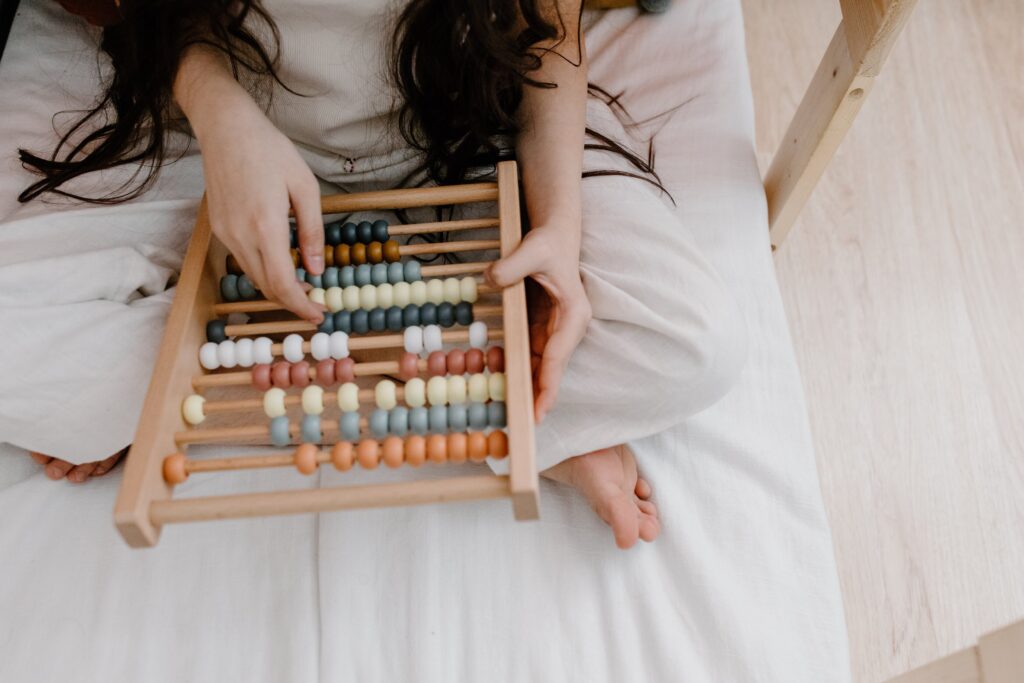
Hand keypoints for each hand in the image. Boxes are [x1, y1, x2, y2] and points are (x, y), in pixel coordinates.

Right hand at [178, 51, 324, 321]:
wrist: (226, 128)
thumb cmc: (270, 150)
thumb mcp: (305, 187)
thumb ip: (312, 231)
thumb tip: (316, 269)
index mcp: (266, 226)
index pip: (283, 284)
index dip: (301, 307)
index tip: (319, 315)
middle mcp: (241, 236)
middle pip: (266, 287)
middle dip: (292, 302)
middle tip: (316, 304)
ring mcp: (226, 234)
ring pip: (253, 277)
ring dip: (277, 288)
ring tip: (303, 285)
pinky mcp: (219, 229)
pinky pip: (243, 261)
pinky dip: (263, 271)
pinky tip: (281, 263)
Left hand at [486, 224, 590, 421]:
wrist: (555, 233)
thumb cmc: (548, 241)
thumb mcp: (532, 249)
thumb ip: (512, 266)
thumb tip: (490, 279)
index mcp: (573, 314)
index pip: (557, 356)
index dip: (547, 385)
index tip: (539, 410)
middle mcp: (568, 327)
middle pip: (551, 368)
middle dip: (538, 396)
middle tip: (522, 424)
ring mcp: (555, 329)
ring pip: (540, 365)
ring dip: (526, 386)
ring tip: (510, 412)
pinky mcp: (542, 327)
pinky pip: (529, 353)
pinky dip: (517, 368)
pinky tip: (502, 384)